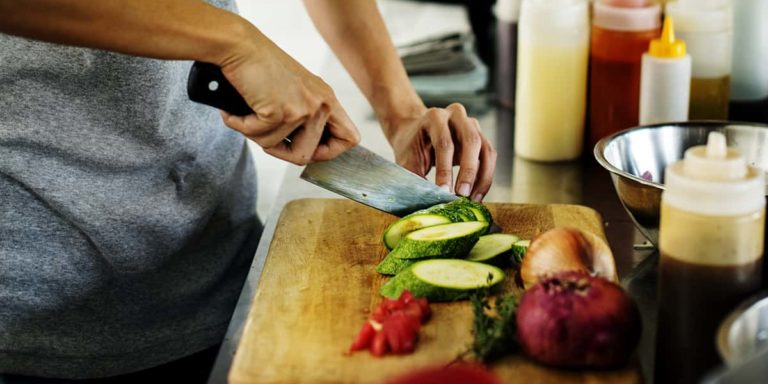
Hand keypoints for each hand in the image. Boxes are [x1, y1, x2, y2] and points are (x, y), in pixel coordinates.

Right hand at [217, 33, 359, 164]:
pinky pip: (257, 136)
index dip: (329, 152)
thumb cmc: (260, 66)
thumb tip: (306, 154)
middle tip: (263, 131)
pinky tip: (237, 108)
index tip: (309, 150)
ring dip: (256, 134)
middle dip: (280, 151)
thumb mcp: (296, 91)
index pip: (349, 139)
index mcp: (327, 99)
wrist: (239, 46)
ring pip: (276, 147)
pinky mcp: (280, 112)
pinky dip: (241, 125)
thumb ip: (306, 117)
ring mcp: (303, 109)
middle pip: (307, 155)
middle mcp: (321, 104)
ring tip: (249, 111)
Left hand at [383, 103, 496, 200]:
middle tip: (462, 195)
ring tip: (473, 199)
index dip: (445, 169)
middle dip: (468, 172)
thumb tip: (431, 200)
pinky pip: (489, 158)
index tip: (444, 191)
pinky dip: (485, 178)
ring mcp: (472, 125)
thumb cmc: (411, 146)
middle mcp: (457, 116)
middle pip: (471, 141)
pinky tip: (477, 194)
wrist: (416, 132)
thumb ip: (416, 177)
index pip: (444, 143)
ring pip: (486, 150)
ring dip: (482, 178)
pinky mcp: (481, 138)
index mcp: (435, 117)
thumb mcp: (406, 159)